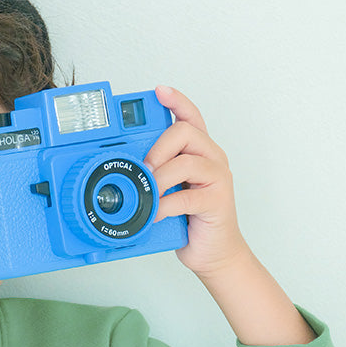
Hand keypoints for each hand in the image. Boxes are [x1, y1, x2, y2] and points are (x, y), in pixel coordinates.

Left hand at [144, 86, 249, 278]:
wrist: (213, 255)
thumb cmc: (190, 223)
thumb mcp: (169, 192)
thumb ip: (156, 175)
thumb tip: (127, 170)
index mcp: (200, 152)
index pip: (190, 116)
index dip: (176, 101)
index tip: (158, 92)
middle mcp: (212, 159)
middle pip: (185, 132)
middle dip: (157, 148)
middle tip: (144, 169)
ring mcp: (218, 178)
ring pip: (185, 162)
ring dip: (159, 178)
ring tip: (148, 194)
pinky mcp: (217, 201)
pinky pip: (184, 197)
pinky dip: (163, 206)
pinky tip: (155, 214)